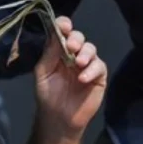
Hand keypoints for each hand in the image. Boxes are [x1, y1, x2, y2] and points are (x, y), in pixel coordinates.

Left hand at [33, 16, 106, 137]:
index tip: (64, 25)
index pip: (63, 32)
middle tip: (72, 46)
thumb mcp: (43, 72)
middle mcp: (74, 55)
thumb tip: (56, 33)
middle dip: (76, 39)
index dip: (64, 25)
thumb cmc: (48, 95)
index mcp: (58, 51)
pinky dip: (92, 70)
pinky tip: (82, 78)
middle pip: (79, 38)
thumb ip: (50, 53)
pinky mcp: (98, 77)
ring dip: (86, 53)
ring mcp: (87, 65)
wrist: (59, 118)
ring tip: (78, 63)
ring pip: (91, 49)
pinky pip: (99, 67)